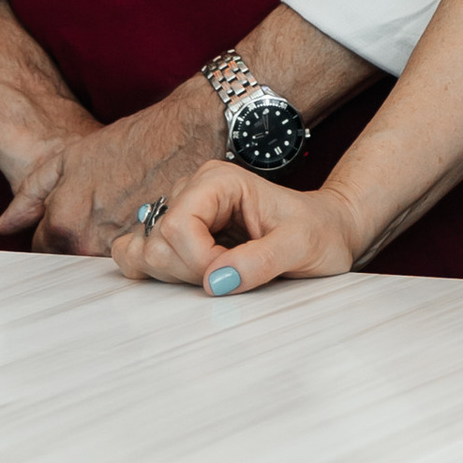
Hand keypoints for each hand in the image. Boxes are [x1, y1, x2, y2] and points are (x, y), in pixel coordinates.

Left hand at [0, 78, 224, 254]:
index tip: (72, 218)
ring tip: (122, 216)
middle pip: (71, 259)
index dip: (55, 231)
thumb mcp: (68, 159)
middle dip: (79, 242)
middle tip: (99, 215)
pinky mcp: (156, 252)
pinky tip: (143, 221)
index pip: (43, 250)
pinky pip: (135, 260)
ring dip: (106, 247)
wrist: (188, 134)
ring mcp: (125, 252)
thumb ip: (31, 194)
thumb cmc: (130, 142)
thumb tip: (6, 225)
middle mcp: (90, 246)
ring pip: (102, 262)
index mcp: (63, 225)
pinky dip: (135, 246)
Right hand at [110, 163, 370, 293]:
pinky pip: (134, 256)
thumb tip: (216, 282)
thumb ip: (262, 260)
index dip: (200, 261)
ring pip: (139, 252)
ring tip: (216, 272)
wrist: (327, 232)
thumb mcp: (303, 246)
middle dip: (190, 272)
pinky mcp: (172, 234)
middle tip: (233, 272)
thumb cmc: (319, 232)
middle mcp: (189, 189)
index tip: (235, 273)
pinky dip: (156, 275)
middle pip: (155, 243)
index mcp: (218, 180)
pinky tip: (194, 275)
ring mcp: (176, 211)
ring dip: (172, 275)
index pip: (177, 227)